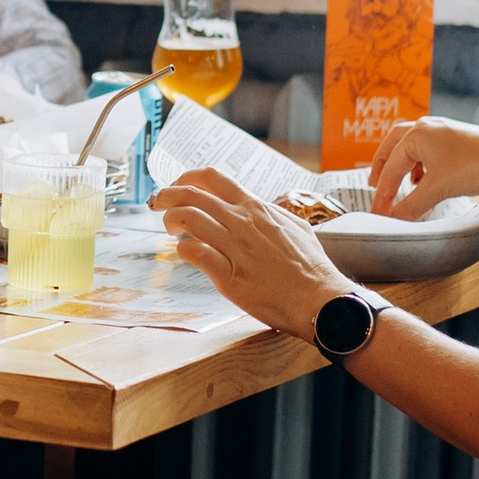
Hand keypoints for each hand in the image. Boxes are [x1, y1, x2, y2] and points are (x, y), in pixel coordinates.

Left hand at [152, 168, 345, 335]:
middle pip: (192, 193)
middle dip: (167, 194)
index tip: (178, 185)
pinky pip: (195, 253)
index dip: (187, 177)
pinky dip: (182, 249)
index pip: (214, 178)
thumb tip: (256, 208)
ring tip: (170, 229)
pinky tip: (184, 252)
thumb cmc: (310, 268)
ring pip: (188, 218)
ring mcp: (235, 248)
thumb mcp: (294, 227)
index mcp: (257, 208)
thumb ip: (269, 215)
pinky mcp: (229, 277)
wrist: (320, 300)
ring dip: (170, 220)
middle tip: (157, 202)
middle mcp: (243, 222)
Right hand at [371, 114, 478, 219]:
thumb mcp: (436, 190)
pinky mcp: (456, 140)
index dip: (382, 193)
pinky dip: (420, 164)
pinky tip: (425, 179)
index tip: (378, 213)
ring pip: (411, 145)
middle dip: (383, 166)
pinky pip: (428, 149)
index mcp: (416, 134)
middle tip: (373, 185)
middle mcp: (427, 127)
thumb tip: (393, 219)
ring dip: (402, 163)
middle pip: (393, 144)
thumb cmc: (473, 167)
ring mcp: (443, 131)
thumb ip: (411, 206)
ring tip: (401, 183)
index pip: (391, 167)